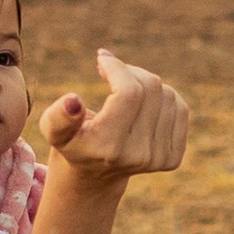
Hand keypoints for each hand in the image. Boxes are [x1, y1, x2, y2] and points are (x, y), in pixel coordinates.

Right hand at [35, 44, 190, 184]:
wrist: (94, 174)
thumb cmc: (72, 141)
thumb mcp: (54, 131)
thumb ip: (58, 117)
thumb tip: (73, 102)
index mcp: (108, 147)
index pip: (129, 92)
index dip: (117, 67)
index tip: (102, 59)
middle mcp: (138, 156)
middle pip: (150, 88)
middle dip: (129, 72)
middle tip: (111, 72)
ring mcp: (159, 158)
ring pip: (166, 94)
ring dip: (144, 83)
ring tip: (123, 91)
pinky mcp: (173, 158)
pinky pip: (179, 107)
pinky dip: (162, 97)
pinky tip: (142, 104)